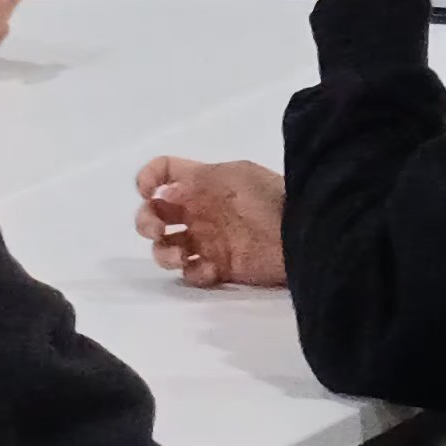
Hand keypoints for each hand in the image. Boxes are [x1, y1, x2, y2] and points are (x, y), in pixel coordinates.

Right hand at [134, 157, 291, 289]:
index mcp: (201, 183)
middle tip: (158, 229)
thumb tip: (167, 191)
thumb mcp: (234, 174)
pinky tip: (208, 269)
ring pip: (165, 248)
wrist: (300, 232)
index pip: (164, 172)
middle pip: (154, 214)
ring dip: (162, 252)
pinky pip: (191, 273)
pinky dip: (191, 272)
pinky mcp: (219, 268)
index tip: (148, 192)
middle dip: (145, 221)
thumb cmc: (267, 197)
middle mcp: (200, 211)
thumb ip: (198, 178)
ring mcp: (208, 241)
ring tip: (179, 257)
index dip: (148, 178)